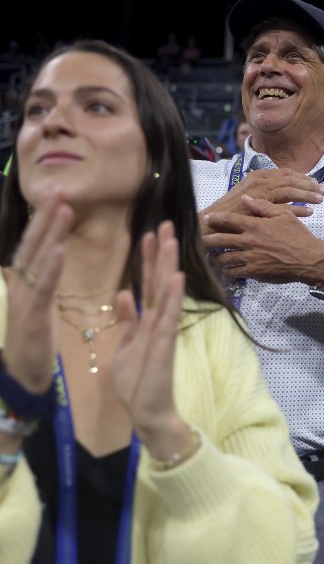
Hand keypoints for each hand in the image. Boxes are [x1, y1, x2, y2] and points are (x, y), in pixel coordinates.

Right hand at [3, 187, 72, 391]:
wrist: (23, 375)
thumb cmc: (36, 339)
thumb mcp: (42, 303)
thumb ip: (44, 278)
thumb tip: (49, 253)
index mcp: (28, 281)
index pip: (37, 244)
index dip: (45, 219)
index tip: (58, 194)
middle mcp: (22, 284)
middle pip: (34, 243)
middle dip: (46, 216)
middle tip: (58, 188)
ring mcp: (25, 299)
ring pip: (37, 259)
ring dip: (50, 232)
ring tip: (62, 207)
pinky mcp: (32, 316)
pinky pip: (43, 287)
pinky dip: (51, 267)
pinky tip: (59, 249)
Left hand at [111, 221, 191, 456]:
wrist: (147, 412)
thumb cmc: (137, 383)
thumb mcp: (123, 347)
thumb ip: (126, 321)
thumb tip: (123, 293)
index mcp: (147, 321)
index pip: (148, 284)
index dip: (148, 259)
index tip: (148, 234)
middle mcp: (158, 321)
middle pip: (160, 281)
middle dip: (162, 253)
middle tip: (164, 224)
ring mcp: (164, 331)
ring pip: (167, 292)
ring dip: (169, 266)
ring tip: (171, 240)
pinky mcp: (165, 345)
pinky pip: (169, 317)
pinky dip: (174, 297)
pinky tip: (177, 278)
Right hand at [198, 168, 323, 235]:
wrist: (213, 221)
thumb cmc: (232, 209)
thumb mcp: (250, 194)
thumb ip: (266, 190)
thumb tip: (284, 191)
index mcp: (258, 175)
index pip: (285, 173)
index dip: (301, 177)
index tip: (314, 182)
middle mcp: (259, 181)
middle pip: (291, 180)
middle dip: (309, 184)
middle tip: (323, 190)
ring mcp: (260, 193)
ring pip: (290, 191)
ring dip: (307, 194)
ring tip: (321, 199)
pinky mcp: (260, 206)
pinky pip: (284, 206)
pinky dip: (299, 209)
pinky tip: (310, 212)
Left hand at [202, 194, 323, 284]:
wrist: (309, 259)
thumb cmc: (298, 235)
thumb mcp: (284, 215)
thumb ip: (263, 207)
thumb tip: (245, 199)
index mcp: (255, 226)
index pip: (229, 220)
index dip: (216, 218)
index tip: (207, 218)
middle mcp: (249, 242)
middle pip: (221, 240)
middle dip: (209, 240)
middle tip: (201, 240)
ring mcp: (250, 259)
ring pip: (225, 258)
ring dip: (217, 257)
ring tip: (213, 256)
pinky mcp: (254, 273)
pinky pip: (235, 272)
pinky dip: (229, 270)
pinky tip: (227, 269)